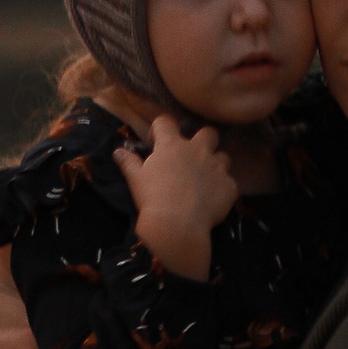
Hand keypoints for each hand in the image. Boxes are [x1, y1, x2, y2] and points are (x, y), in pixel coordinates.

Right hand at [115, 115, 235, 281]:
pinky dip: (222, 190)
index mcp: (172, 145)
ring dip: (215, 165)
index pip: (166, 122)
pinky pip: (230, 183)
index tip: (155, 144)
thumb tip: (117, 152)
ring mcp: (216, 167)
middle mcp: (197, 150)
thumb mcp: (135, 179)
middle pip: (208, 132)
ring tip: (205, 181)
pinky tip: (212, 201)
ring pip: (223, 157)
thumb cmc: (152, 200)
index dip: (159, 130)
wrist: (176, 226)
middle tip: (192, 157)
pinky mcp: (229, 186)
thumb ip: (128, 162)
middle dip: (203, 140)